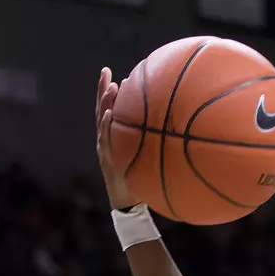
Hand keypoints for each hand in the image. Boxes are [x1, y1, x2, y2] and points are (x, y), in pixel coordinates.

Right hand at [94, 67, 140, 210]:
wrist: (127, 204)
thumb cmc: (139, 181)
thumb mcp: (145, 158)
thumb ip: (152, 144)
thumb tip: (173, 131)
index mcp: (112, 138)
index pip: (109, 111)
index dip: (109, 94)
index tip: (114, 75)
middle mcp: (105, 141)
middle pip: (101, 111)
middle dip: (102, 90)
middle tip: (105, 71)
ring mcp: (105, 149)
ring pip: (102, 122)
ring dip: (105, 104)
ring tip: (111, 87)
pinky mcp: (108, 160)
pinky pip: (107, 140)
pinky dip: (108, 126)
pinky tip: (110, 114)